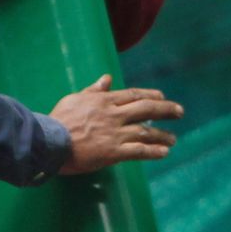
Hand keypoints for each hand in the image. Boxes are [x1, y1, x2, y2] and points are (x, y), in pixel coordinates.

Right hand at [49, 75, 181, 174]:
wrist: (50, 141)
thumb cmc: (58, 120)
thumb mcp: (75, 98)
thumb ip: (93, 90)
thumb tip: (106, 78)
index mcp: (104, 101)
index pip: (133, 95)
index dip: (150, 95)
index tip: (162, 97)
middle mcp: (114, 115)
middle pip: (146, 109)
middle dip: (166, 110)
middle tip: (180, 112)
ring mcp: (115, 133)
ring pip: (145, 132)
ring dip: (162, 135)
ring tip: (173, 139)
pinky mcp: (112, 152)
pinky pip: (138, 151)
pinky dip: (153, 151)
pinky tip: (163, 153)